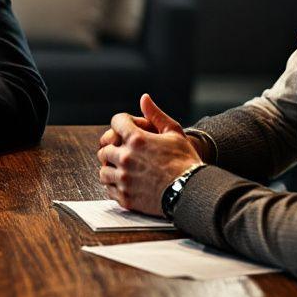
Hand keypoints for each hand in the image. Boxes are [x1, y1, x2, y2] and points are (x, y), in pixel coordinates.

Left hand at [95, 94, 201, 214]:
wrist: (193, 192)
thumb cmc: (186, 162)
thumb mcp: (174, 133)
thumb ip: (156, 115)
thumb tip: (144, 98)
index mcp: (136, 140)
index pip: (116, 122)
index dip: (122, 122)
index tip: (127, 128)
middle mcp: (126, 158)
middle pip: (105, 148)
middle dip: (113, 147)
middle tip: (124, 152)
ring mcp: (124, 179)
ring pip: (104, 170)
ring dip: (111, 168)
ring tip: (123, 169)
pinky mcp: (125, 197)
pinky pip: (109, 189)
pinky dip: (114, 185)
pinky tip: (125, 183)